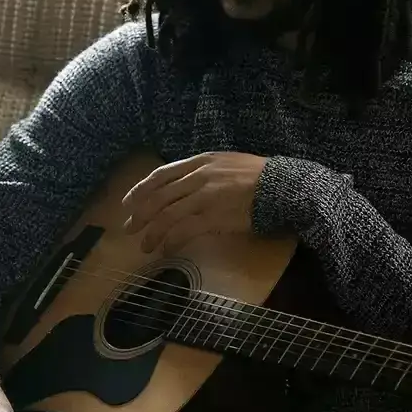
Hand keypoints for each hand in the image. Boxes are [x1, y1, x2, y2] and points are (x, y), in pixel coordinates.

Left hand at [121, 151, 267, 253]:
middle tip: (128, 229)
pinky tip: (166, 249)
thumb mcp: (228, 163)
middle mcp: (198, 177)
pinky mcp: (213, 217)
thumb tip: (186, 185)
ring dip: (152, 232)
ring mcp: (204, 197)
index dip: (140, 189)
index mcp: (200, 162)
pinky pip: (183, 230)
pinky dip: (170, 241)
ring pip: (166, 215)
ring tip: (145, 245)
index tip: (128, 203)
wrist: (283, 186)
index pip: (161, 175)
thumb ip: (205, 171)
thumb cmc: (260, 177)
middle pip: (158, 196)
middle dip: (139, 214)